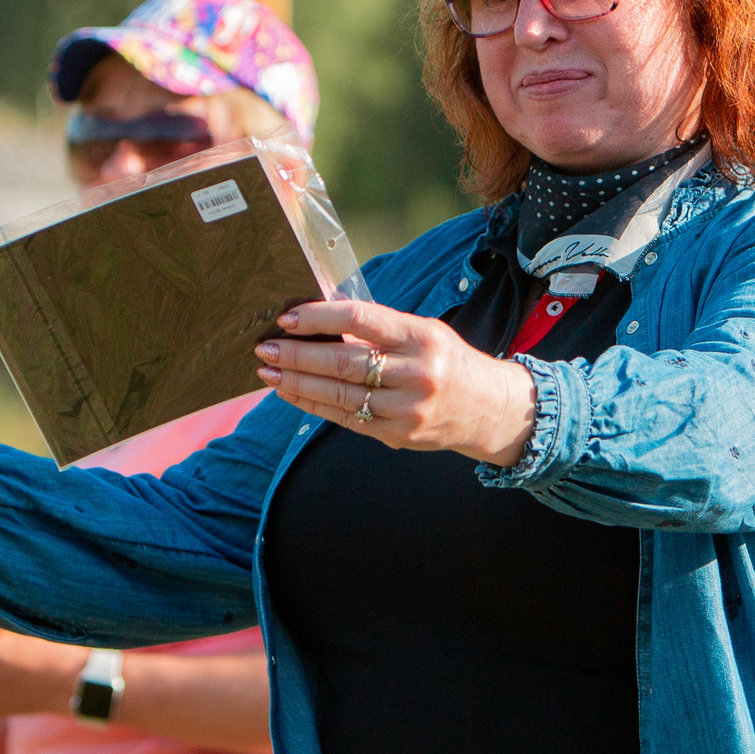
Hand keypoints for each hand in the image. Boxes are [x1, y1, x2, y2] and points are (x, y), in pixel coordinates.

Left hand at [257, 300, 537, 466]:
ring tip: (269, 373)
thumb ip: (379, 328)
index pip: (361, 320)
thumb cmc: (447, 361)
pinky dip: (314, 405)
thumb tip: (320, 319)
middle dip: (297, 355)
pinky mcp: (398, 435)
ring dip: (298, 383)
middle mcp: (416, 372)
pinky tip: (293, 394)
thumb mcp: (423, 332)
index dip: (319, 317)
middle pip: (343, 362)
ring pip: (340, 395)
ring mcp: (407, 408)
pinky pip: (347, 419)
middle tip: (265, 348)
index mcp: (421, 336)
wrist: (489, 408)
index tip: (287, 318)